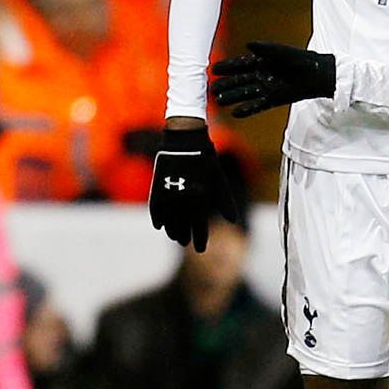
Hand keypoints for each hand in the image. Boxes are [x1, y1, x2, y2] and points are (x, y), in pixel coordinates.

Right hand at [148, 122, 241, 250]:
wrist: (185, 139)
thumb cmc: (206, 159)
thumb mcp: (219, 179)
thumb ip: (225, 201)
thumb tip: (233, 220)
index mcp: (200, 197)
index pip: (199, 226)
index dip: (200, 239)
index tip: (200, 248)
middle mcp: (183, 198)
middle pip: (182, 226)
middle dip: (185, 236)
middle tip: (187, 244)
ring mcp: (168, 193)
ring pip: (168, 220)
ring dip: (172, 230)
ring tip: (176, 238)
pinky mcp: (157, 186)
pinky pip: (155, 208)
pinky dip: (157, 218)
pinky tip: (159, 226)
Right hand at [211, 41, 336, 117]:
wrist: (318, 75)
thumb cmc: (301, 60)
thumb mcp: (283, 52)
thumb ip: (266, 49)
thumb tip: (248, 45)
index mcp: (261, 60)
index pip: (240, 64)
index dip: (227, 67)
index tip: (214, 69)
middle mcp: (261, 75)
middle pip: (239, 80)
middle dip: (226, 84)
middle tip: (211, 88)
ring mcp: (266, 87)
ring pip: (245, 93)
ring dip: (232, 97)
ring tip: (218, 101)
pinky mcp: (273, 99)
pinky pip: (257, 105)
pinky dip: (247, 109)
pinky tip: (235, 113)